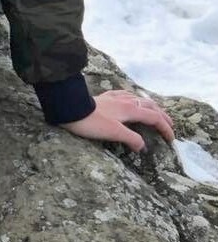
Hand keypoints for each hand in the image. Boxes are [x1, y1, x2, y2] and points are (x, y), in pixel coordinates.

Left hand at [58, 89, 174, 150]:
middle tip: (169, 125)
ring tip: (154, 113)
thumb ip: (131, 138)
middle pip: (149, 106)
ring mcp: (115, 97)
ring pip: (139, 99)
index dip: (165, 127)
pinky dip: (134, 100)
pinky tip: (130, 101)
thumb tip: (142, 146)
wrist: (70, 108)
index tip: (171, 139)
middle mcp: (125, 100)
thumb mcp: (113, 133)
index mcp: (130, 109)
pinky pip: (125, 95)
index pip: (154, 117)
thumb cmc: (91, 122)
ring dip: (150, 107)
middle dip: (161, 115)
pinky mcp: (105, 98)